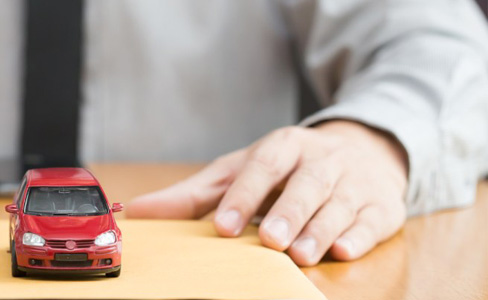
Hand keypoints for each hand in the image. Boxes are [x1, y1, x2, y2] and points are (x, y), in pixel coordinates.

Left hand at [126, 120, 407, 265]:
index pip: (263, 166)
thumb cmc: (287, 169)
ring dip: (320, 230)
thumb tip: (137, 212)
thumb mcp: (240, 172)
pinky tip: (344, 250)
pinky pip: (372, 221)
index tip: (223, 225)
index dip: (243, 194)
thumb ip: (193, 195)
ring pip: (339, 205)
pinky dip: (359, 236)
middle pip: (307, 183)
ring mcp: (356, 182)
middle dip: (288, 212)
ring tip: (300, 255)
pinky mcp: (382, 206)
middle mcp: (323, 160)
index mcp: (284, 146)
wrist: (365, 151)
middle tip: (269, 240)